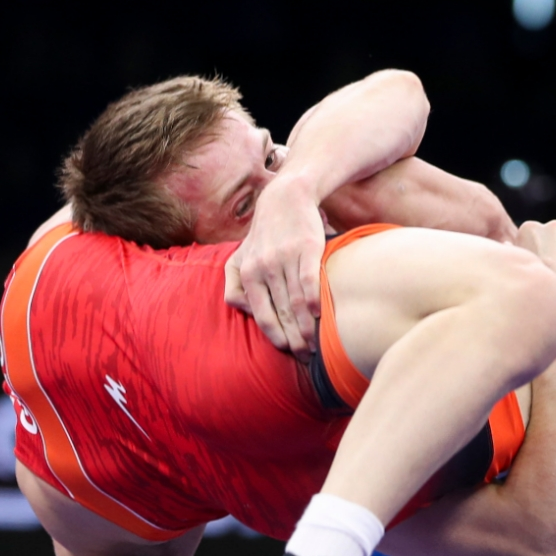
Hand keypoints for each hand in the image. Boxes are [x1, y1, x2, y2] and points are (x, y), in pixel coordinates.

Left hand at [224, 174, 324, 356]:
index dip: (275, 336)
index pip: (262, 314)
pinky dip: (314, 300)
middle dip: (294, 339)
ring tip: (316, 345)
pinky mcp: (308, 247)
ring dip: (306, 327)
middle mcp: (265, 266)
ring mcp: (286, 257)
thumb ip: (235, 285)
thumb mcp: (239, 257)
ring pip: (296, 301)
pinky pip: (310, 279)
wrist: (284, 198)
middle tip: (305, 356)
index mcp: (248, 273)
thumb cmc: (263, 235)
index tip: (288, 351)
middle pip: (281, 312)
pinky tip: (320, 316)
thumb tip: (244, 309)